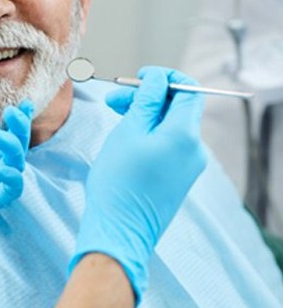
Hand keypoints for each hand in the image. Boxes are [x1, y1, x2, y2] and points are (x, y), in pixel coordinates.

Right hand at [70, 67, 206, 302]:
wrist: (119, 230)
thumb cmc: (119, 181)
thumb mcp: (129, 132)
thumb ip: (147, 101)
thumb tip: (158, 79)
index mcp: (185, 134)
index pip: (188, 90)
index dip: (165, 78)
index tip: (140, 77)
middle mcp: (194, 149)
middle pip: (177, 108)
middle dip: (147, 97)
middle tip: (114, 98)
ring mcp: (188, 165)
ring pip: (170, 126)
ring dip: (145, 114)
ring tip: (115, 115)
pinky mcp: (178, 177)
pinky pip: (169, 144)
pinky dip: (150, 133)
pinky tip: (126, 136)